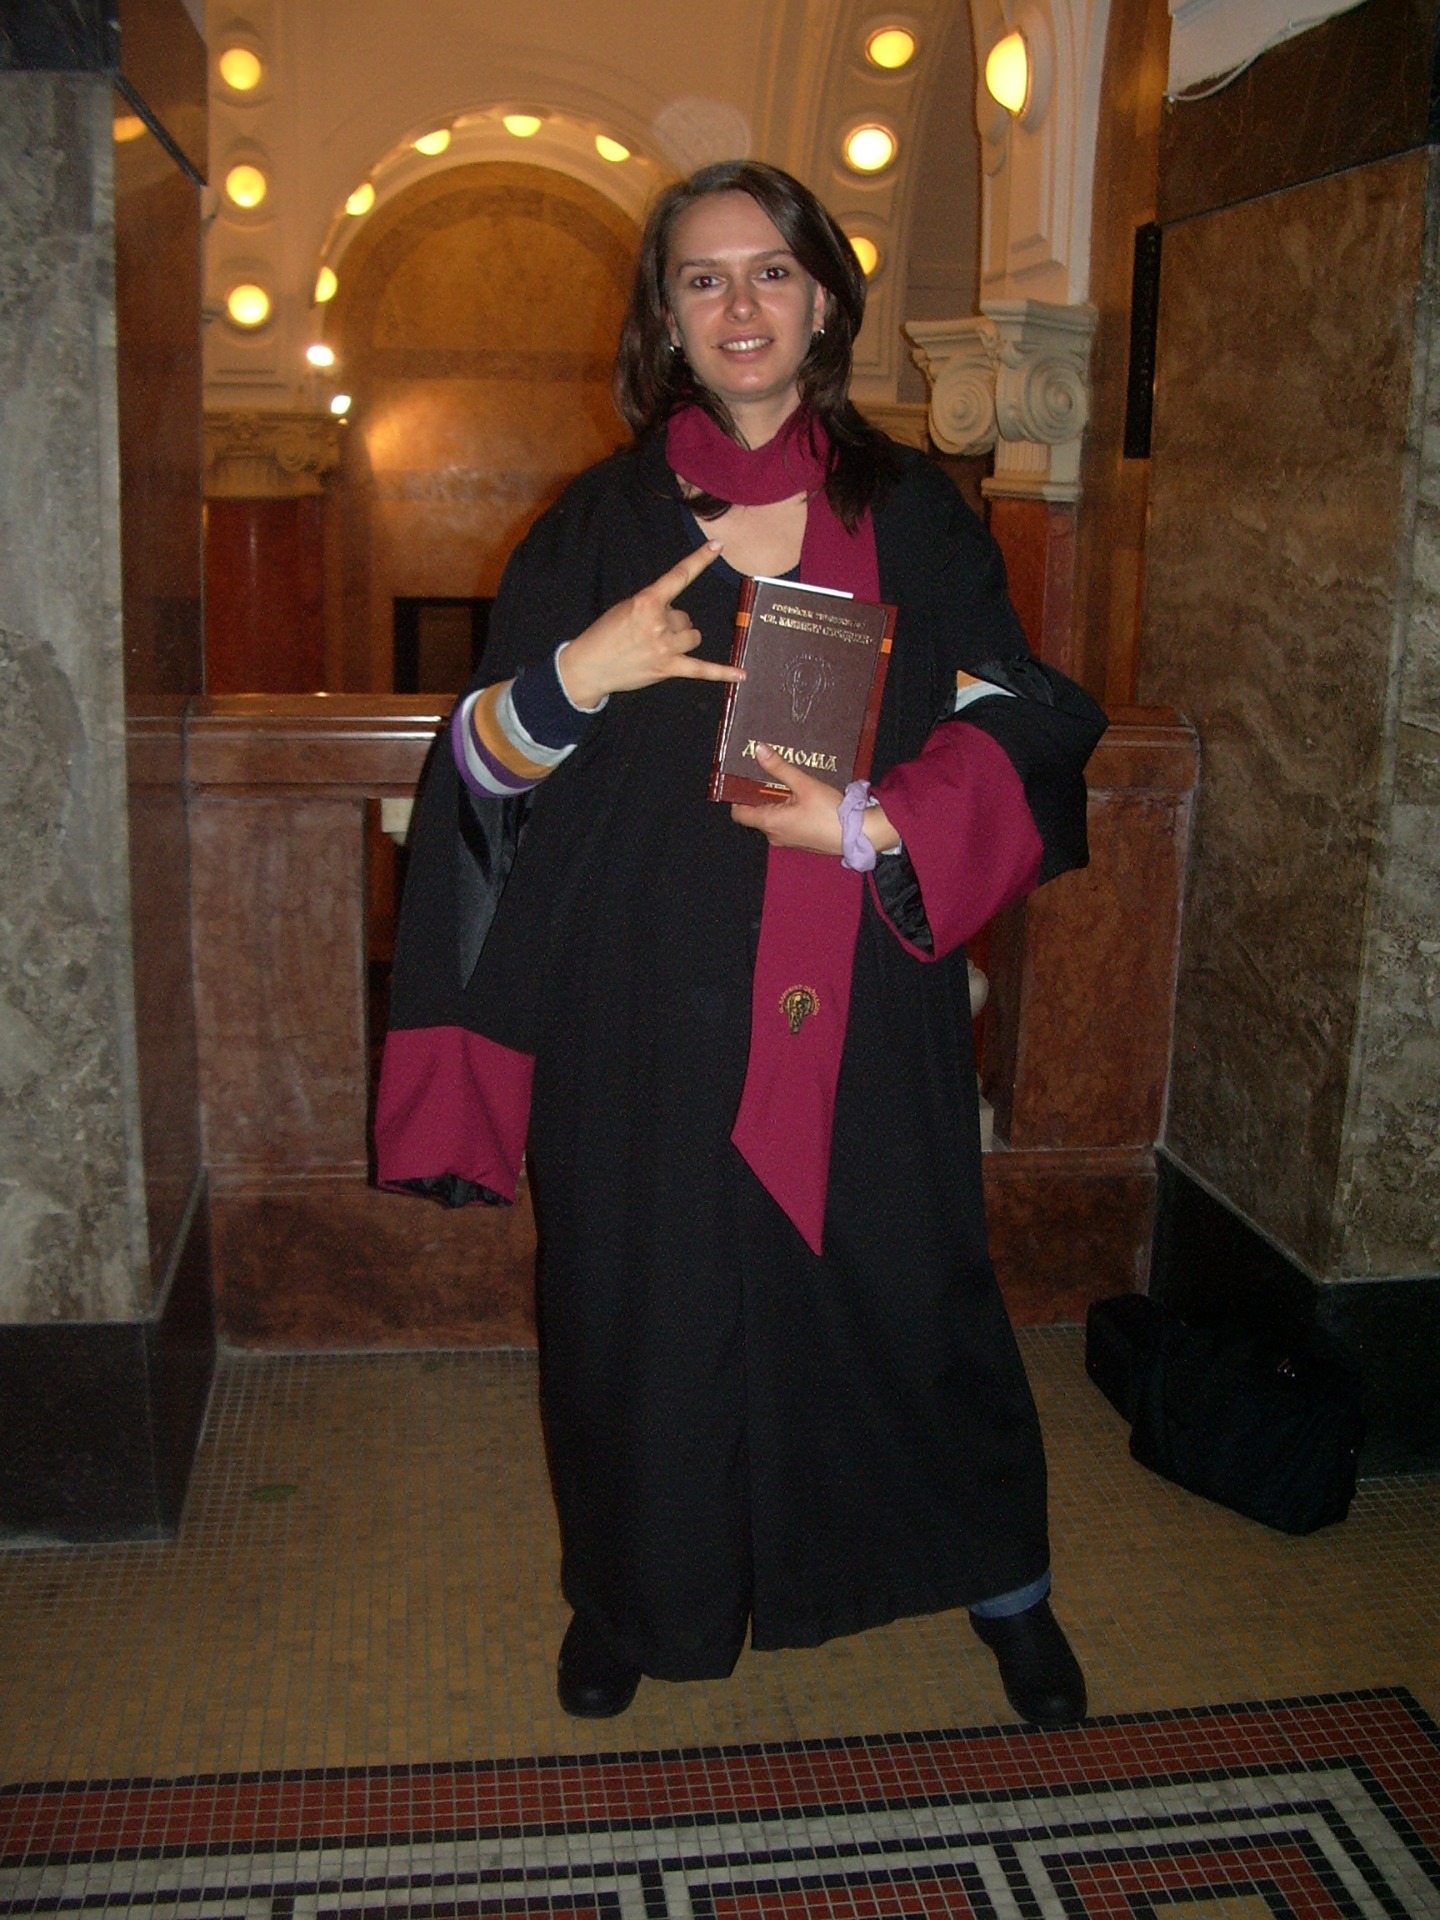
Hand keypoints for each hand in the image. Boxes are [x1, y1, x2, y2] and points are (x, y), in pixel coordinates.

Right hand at [556, 544, 741, 706]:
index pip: (679, 576)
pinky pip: (701, 670)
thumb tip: (677, 616)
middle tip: (647, 633)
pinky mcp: (667, 668)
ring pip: (693, 636)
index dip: (700, 559)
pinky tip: (742, 675)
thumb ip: (654, 605)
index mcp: (647, 601)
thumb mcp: (626, 607)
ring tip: (658, 647)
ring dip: (681, 640)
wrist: (589, 666)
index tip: (718, 545)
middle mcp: (658, 623)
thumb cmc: (606, 634)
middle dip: (671, 623)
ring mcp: (664, 647)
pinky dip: (722, 673)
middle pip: (685, 616)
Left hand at [731, 745, 898, 857]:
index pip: (739, 813)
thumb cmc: (830, 811)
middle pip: (756, 813)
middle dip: (761, 795)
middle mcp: (774, 835)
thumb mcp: (804, 784)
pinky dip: (789, 811)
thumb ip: (779, 767)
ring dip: (777, 802)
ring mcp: (788, 841)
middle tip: (771, 774)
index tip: (743, 779)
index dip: (738, 796)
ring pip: (773, 818)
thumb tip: (758, 750)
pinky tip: (803, 798)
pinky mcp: (801, 842)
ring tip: (790, 783)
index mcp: (769, 823)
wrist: (860, 834)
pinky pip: (786, 825)